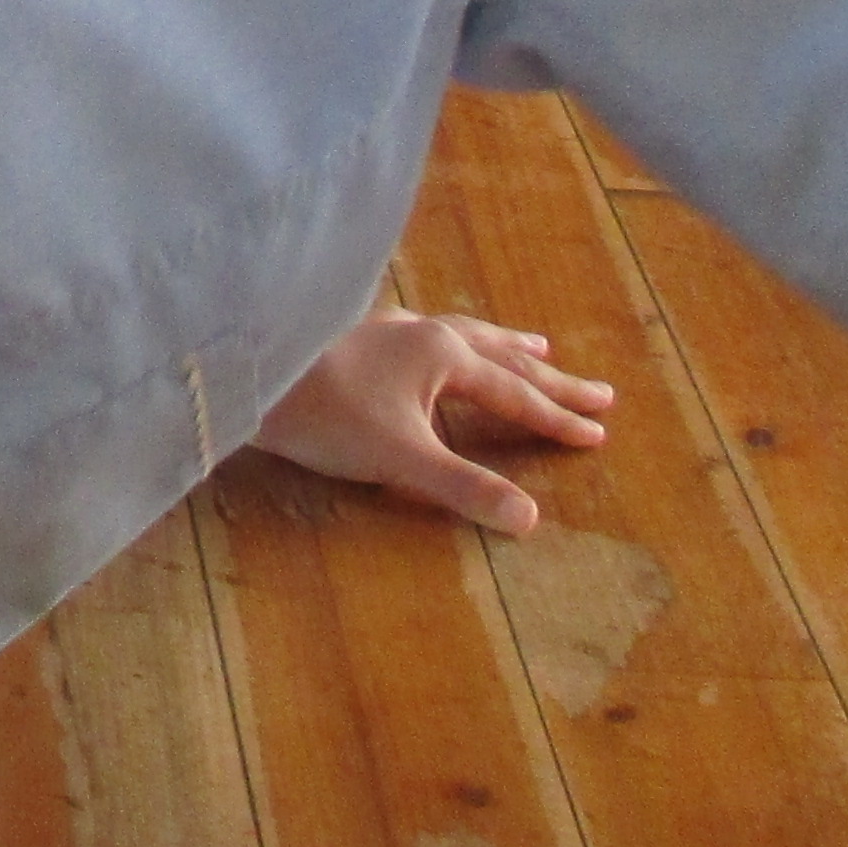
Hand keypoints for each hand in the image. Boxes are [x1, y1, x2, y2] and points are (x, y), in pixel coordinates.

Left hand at [250, 311, 614, 538]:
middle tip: (599, 390)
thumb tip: (530, 518)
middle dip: (551, 378)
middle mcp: (424, 333)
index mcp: (444, 357)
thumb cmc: (323, 413)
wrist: (248, 370)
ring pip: (464, 333)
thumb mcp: (400, 459)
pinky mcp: (357, 331)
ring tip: (535, 346)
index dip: (557, 418)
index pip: (516, 394)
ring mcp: (389, 327)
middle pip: (503, 356)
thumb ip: (463, 487)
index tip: (599, 432)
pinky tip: (435, 337)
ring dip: (505, 346)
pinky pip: (426, 331)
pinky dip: (453, 338)